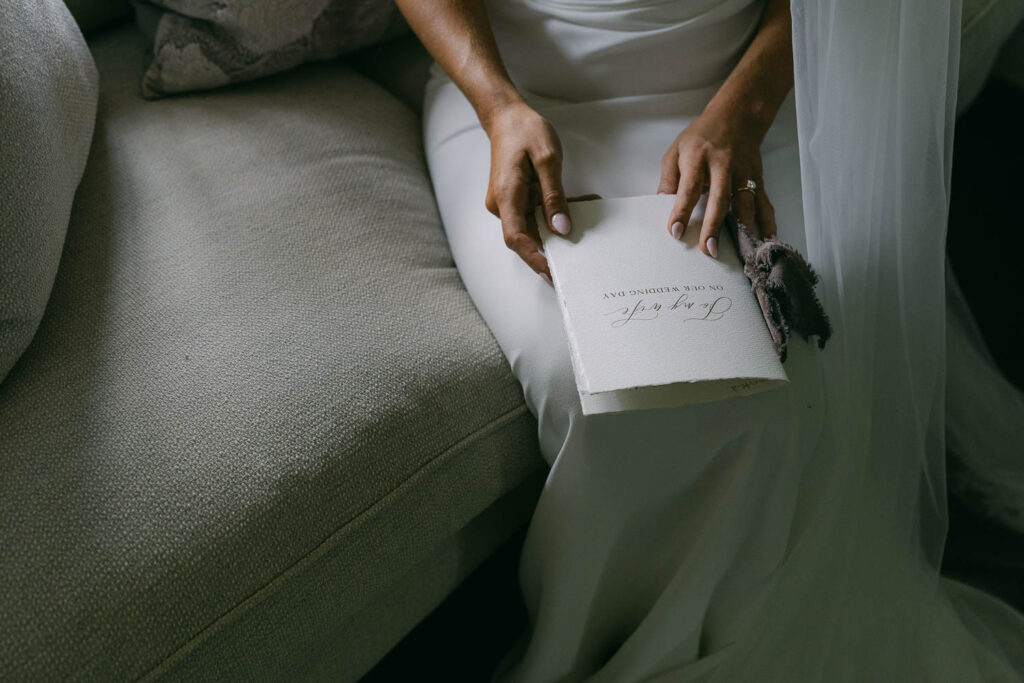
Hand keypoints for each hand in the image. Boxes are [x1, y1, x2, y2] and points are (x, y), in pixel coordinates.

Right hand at [483, 102, 571, 283]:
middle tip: (583, 252)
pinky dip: (557, 211)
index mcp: (506, 196)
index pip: (516, 238)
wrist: (506, 117)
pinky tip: (581, 202)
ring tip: (588, 210)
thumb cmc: (523, 131)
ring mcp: (509, 204)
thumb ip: (554, 195)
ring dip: (561, 223)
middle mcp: (503, 205)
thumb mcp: (547, 159)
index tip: (553, 272)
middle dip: (555, 244)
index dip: (534, 258)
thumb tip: (560, 227)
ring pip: (536, 226)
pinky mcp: (518, 200)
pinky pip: (538, 213)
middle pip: (527, 237)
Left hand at [657, 109, 776, 257]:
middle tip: (709, 249)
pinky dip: (768, 221)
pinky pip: (764, 201)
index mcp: (697, 157)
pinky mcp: (757, 177)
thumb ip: (669, 178)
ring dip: (742, 228)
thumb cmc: (702, 136)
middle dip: (713, 226)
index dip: (682, 211)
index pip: (688, 188)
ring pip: (745, 202)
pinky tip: (767, 238)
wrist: (737, 115)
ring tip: (739, 252)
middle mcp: (722, 165)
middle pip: (719, 198)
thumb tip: (662, 203)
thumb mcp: (676, 150)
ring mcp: (743, 172)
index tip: (676, 232)